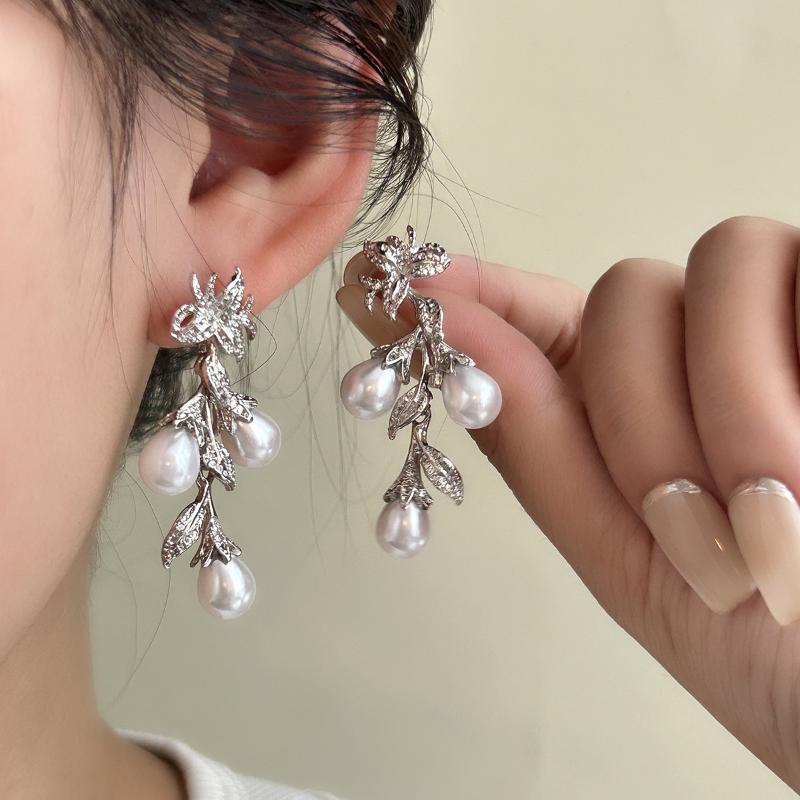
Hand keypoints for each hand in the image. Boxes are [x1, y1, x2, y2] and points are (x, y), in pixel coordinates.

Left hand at [337, 216, 799, 790]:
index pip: (537, 318)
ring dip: (730, 407)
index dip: (465, 294)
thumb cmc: (766, 651)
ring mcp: (779, 324)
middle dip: (640, 415)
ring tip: (768, 539)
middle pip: (626, 294)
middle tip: (688, 540)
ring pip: (718, 263)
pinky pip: (797, 268)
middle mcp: (700, 351)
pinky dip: (783, 385)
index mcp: (630, 407)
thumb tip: (440, 329)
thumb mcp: (627, 562)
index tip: (381, 281)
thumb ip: (535, 444)